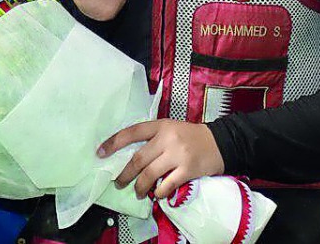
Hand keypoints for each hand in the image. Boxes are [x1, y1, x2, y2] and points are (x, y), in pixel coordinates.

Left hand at [98, 119, 224, 199]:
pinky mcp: (188, 170)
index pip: (131, 133)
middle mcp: (167, 139)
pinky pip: (167, 184)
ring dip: (140, 186)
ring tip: (137, 192)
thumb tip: (129, 155)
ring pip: (150, 174)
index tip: (100, 153)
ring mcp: (178, 155)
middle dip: (125, 173)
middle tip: (118, 182)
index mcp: (160, 126)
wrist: (219, 143)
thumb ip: (152, 138)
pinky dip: (159, 192)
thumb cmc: (190, 136)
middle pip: (138, 159)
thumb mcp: (170, 129)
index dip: (113, 143)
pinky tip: (157, 194)